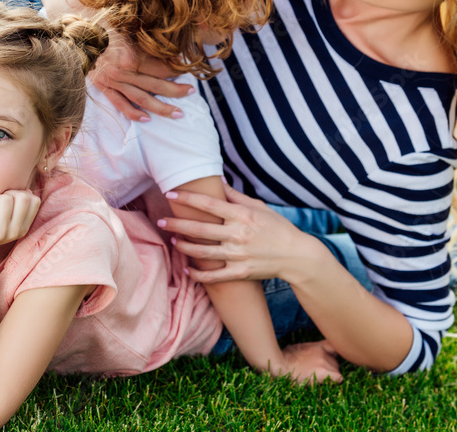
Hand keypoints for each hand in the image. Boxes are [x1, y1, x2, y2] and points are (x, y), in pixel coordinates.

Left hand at [0, 190, 40, 256]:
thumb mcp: (4, 217)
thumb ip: (17, 204)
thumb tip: (27, 190)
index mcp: (23, 228)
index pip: (34, 200)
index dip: (19, 194)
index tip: (5, 202)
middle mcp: (15, 233)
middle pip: (22, 197)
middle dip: (6, 195)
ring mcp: (0, 234)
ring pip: (4, 199)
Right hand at [90, 27, 191, 120]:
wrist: (77, 37)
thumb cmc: (105, 30)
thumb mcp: (128, 30)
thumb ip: (147, 42)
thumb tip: (171, 48)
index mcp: (131, 56)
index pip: (161, 67)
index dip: (176, 69)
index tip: (187, 69)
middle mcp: (123, 72)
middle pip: (155, 85)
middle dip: (176, 91)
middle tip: (191, 92)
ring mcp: (114, 82)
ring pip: (142, 99)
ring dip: (161, 108)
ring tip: (177, 113)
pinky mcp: (104, 88)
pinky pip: (121, 104)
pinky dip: (134, 113)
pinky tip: (147, 119)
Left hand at [160, 185, 310, 282]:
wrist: (296, 255)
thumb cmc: (276, 227)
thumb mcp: (259, 207)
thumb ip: (235, 196)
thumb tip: (217, 181)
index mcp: (242, 215)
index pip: (208, 204)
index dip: (187, 198)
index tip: (170, 193)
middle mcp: (238, 234)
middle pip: (199, 228)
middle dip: (176, 224)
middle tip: (160, 221)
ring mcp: (238, 255)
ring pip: (202, 252)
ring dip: (183, 247)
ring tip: (172, 241)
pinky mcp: (240, 273)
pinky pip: (214, 276)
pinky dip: (198, 274)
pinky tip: (187, 270)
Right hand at [273, 341, 342, 384]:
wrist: (279, 365)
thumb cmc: (284, 359)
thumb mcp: (298, 349)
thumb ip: (310, 350)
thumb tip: (310, 355)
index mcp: (316, 346)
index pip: (334, 347)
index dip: (334, 355)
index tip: (331, 360)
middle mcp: (322, 352)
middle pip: (335, 362)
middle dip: (330, 368)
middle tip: (318, 374)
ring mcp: (322, 361)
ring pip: (336, 370)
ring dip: (330, 375)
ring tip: (317, 378)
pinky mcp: (322, 372)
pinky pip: (338, 378)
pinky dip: (335, 381)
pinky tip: (327, 383)